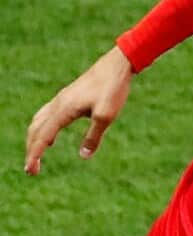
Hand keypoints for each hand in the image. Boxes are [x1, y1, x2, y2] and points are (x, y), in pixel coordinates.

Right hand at [26, 45, 133, 174]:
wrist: (118, 64)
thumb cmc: (113, 88)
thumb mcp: (106, 116)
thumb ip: (94, 136)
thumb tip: (83, 156)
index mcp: (63, 110)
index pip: (42, 137)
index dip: (34, 155)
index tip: (30, 171)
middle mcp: (58, 103)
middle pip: (35, 130)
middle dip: (31, 150)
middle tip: (32, 170)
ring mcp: (61, 98)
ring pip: (38, 121)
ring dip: (34, 139)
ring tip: (36, 155)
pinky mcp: (68, 96)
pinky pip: (46, 115)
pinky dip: (41, 128)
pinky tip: (50, 135)